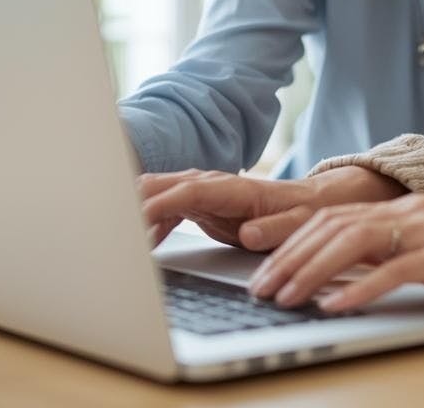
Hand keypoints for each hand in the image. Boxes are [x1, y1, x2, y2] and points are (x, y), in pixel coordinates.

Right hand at [138, 166, 404, 248]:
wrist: (317, 202)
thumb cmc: (309, 214)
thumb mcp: (302, 224)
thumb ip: (276, 227)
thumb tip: (249, 232)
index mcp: (239, 189)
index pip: (190, 193)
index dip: (161, 205)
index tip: (137, 220)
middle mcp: (217, 184)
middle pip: (166, 184)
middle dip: (133, 198)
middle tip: (106, 221)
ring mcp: (207, 191)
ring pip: (161, 192)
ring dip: (136, 209)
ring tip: (112, 233)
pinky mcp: (203, 203)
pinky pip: (168, 206)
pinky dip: (150, 220)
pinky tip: (138, 239)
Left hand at [246, 194, 423, 312]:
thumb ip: (391, 257)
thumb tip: (340, 280)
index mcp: (404, 209)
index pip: (334, 217)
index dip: (292, 239)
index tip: (261, 265)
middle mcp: (412, 212)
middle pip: (334, 226)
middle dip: (289, 256)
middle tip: (259, 286)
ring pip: (355, 243)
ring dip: (312, 271)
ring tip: (284, 296)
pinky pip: (394, 271)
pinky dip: (359, 290)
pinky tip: (333, 306)